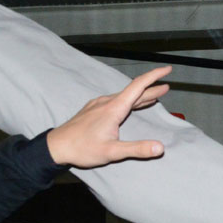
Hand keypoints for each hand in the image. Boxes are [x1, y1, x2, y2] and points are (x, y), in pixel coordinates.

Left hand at [46, 66, 171, 167]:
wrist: (55, 147)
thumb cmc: (82, 149)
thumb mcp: (112, 152)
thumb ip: (137, 149)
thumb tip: (160, 148)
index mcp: (114, 108)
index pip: (138, 86)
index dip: (154, 76)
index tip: (167, 70)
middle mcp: (107, 102)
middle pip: (133, 91)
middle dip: (151, 88)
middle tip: (166, 87)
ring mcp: (98, 105)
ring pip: (124, 97)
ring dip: (140, 96)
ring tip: (154, 96)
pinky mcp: (93, 110)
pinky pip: (115, 101)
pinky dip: (128, 101)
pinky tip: (129, 106)